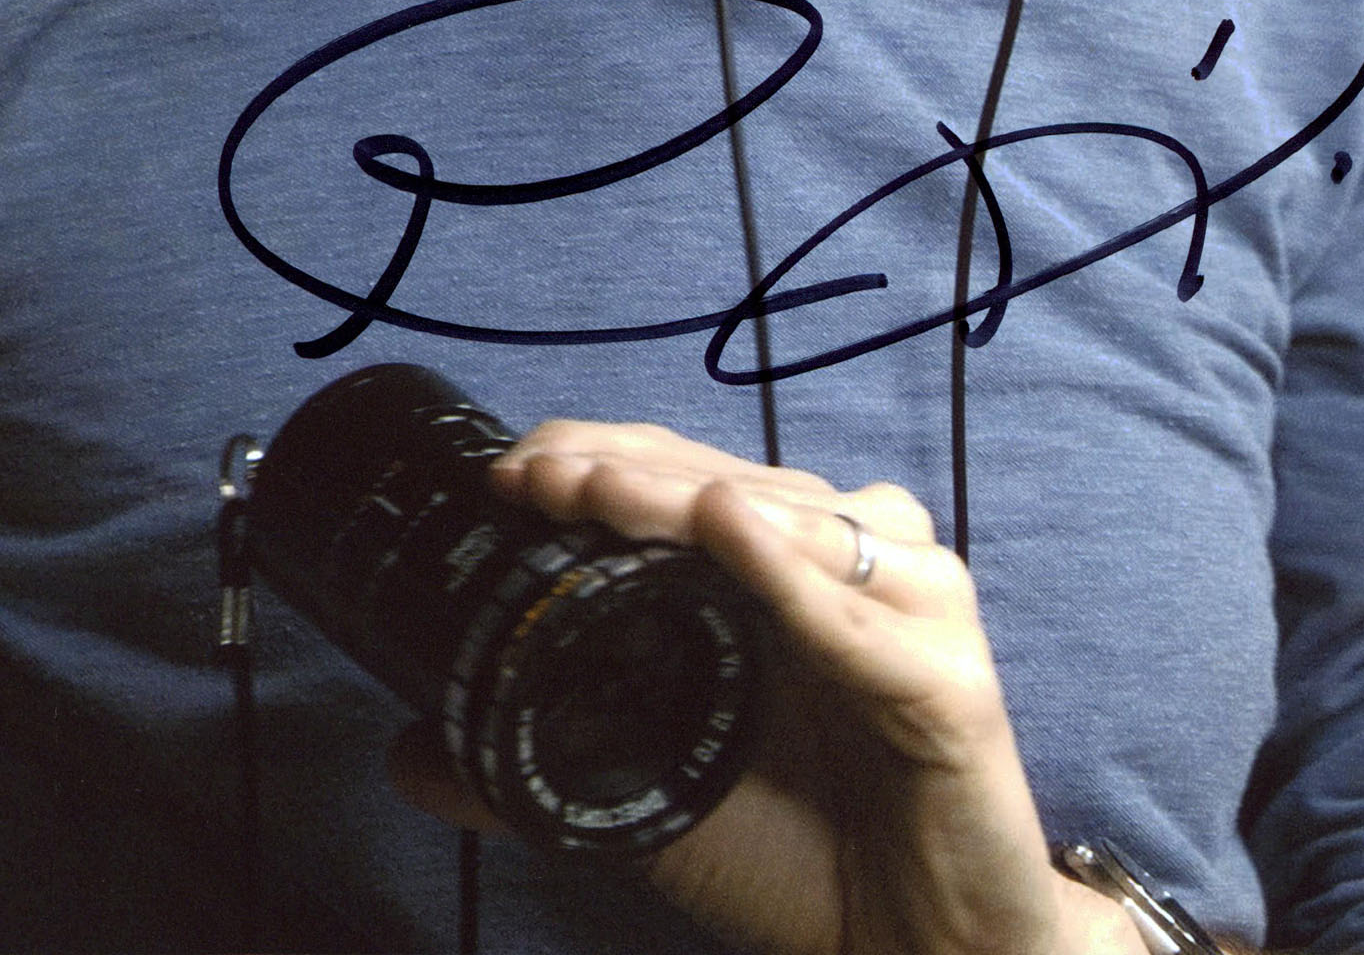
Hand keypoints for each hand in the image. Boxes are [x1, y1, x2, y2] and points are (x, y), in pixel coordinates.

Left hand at [384, 418, 1145, 954]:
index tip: (511, 473)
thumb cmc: (802, 856)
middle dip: (624, 473)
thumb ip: (539, 763)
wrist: (925, 954)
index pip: (687, 473)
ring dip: (690, 504)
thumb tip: (411, 748)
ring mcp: (910, 607)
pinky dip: (796, 577)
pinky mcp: (952, 681)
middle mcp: (853, 560)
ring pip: (794, 525)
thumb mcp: (651, 797)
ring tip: (601, 494)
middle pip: (732, 482)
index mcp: (786, 565)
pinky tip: (736, 536)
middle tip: (533, 476)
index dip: (599, 458)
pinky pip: (862, 620)